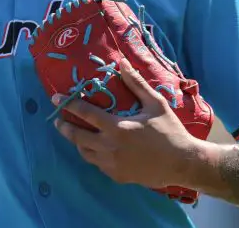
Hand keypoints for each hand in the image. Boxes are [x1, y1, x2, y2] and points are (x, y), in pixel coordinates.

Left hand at [53, 58, 201, 188]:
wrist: (183, 163)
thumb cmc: (170, 131)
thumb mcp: (155, 104)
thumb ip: (136, 83)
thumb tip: (122, 63)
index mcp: (117, 128)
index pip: (85, 113)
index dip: (68, 104)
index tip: (55, 98)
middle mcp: (110, 147)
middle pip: (77, 136)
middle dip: (64, 126)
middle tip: (59, 120)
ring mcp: (112, 165)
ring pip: (84, 153)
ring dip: (77, 142)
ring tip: (77, 133)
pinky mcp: (117, 176)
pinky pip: (97, 164)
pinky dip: (93, 154)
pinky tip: (96, 147)